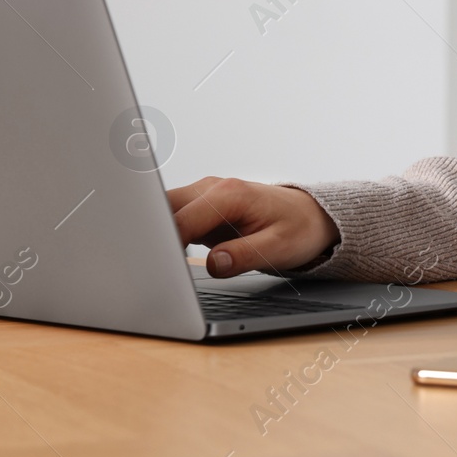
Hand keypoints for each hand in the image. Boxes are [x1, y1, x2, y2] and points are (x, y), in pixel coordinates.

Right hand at [167, 177, 340, 277]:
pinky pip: (172, 217)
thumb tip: (213, 264)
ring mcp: (204, 195)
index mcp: (230, 194)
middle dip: (151, 235)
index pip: (181, 221)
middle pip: (163, 208)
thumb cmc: (298, 228)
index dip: (163, 245)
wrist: (310, 215)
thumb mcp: (278, 247)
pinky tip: (166, 256)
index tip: (154, 267)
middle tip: (145, 266)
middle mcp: (212, 188)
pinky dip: (164, 234)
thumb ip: (244, 255)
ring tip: (153, 263)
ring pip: (163, 210)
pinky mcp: (201, 207)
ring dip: (155, 234)